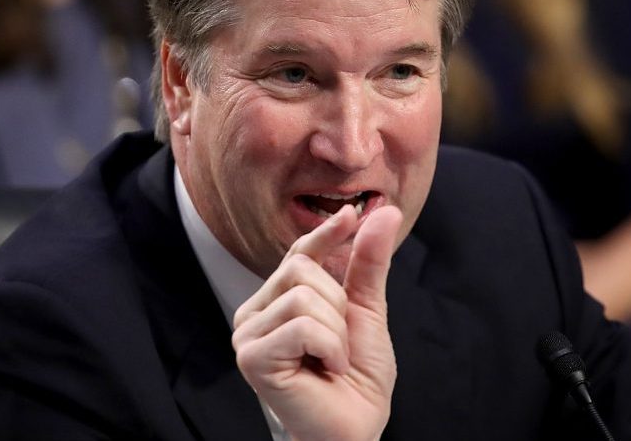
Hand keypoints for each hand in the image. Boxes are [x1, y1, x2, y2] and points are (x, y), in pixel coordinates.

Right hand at [232, 204, 401, 440]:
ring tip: (331, 360)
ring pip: (304, 295)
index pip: (297, 253)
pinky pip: (302, 325)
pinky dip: (329, 347)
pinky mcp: (251, 357)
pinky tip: (325, 369)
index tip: (351, 215)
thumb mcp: (366, 310)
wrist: (356, 428)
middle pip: (302, 269)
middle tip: (338, 344)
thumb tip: (382, 212)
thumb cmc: (356, 379)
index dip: (324, 234)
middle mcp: (254, 314)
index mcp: (275, 301)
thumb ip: (368, 262)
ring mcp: (247, 336)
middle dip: (338, 306)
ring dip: (336, 332)